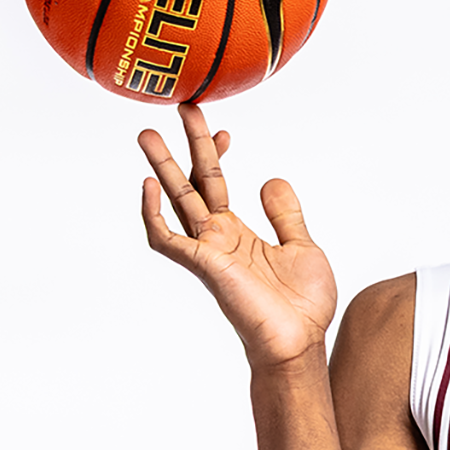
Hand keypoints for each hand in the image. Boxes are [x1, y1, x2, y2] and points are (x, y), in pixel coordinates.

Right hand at [140, 104, 337, 370]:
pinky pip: (167, 240)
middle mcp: (216, 238)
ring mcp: (207, 252)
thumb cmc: (301, 305)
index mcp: (237, 233)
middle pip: (192, 183)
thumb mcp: (302, 247)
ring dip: (161, 169)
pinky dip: (153, 216)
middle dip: (185, 146)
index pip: (216, 184)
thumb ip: (285, 215)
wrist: (300, 342)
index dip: (217, 154)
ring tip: (146, 134)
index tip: (223, 129)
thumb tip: (272, 179)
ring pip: (175, 202)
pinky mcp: (204, 267)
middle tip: (180, 106)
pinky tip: (148, 187)